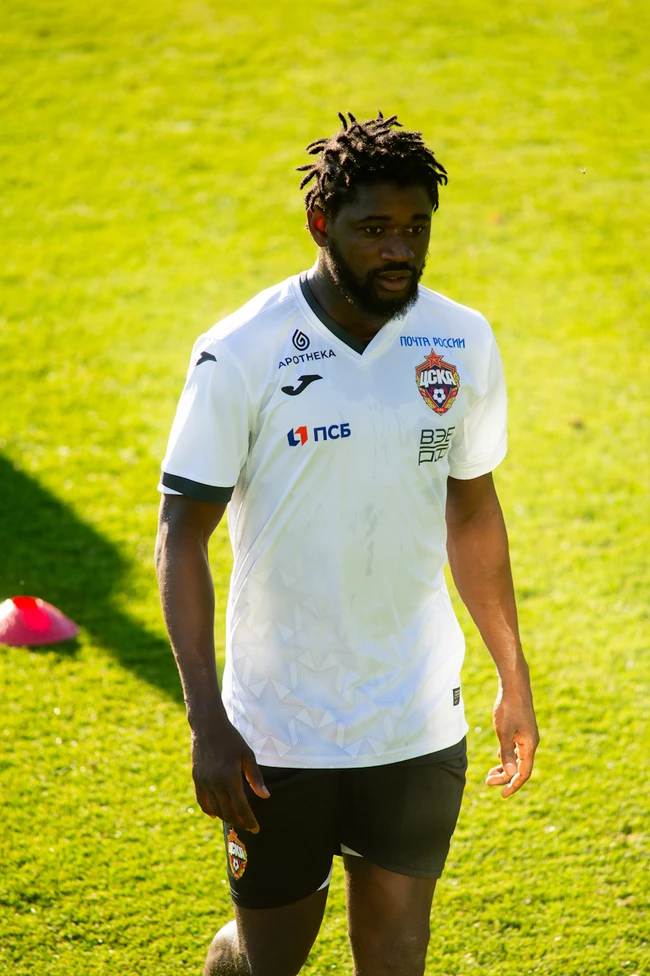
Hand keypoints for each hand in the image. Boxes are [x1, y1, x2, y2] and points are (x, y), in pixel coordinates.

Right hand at [190, 718, 269, 831]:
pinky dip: (209, 811)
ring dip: (225, 817)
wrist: (208, 727)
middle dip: (239, 822)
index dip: (249, 821)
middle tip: (248, 826)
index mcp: (230, 778)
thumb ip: (255, 777)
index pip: (241, 808)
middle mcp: (215, 784)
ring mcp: (204, 783)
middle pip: (227, 812)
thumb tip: (265, 796)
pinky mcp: (196, 779)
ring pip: (214, 809)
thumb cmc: (231, 739)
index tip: (256, 829)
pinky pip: (202, 801)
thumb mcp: (247, 755)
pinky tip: (216, 814)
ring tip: (235, 820)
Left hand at [486, 682, 538, 797]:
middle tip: (488, 782)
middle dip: (505, 777)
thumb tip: (510, 773)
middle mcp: (530, 743)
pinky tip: (498, 756)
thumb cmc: (508, 708)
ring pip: (517, 758)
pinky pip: (516, 749)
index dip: (513, 785)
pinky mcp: (522, 730)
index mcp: (529, 746)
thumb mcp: (503, 732)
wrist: (514, 686)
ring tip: (490, 774)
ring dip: (505, 767)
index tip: (502, 795)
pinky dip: (507, 755)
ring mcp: (526, 736)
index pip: (523, 773)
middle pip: (520, 767)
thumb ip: (506, 753)